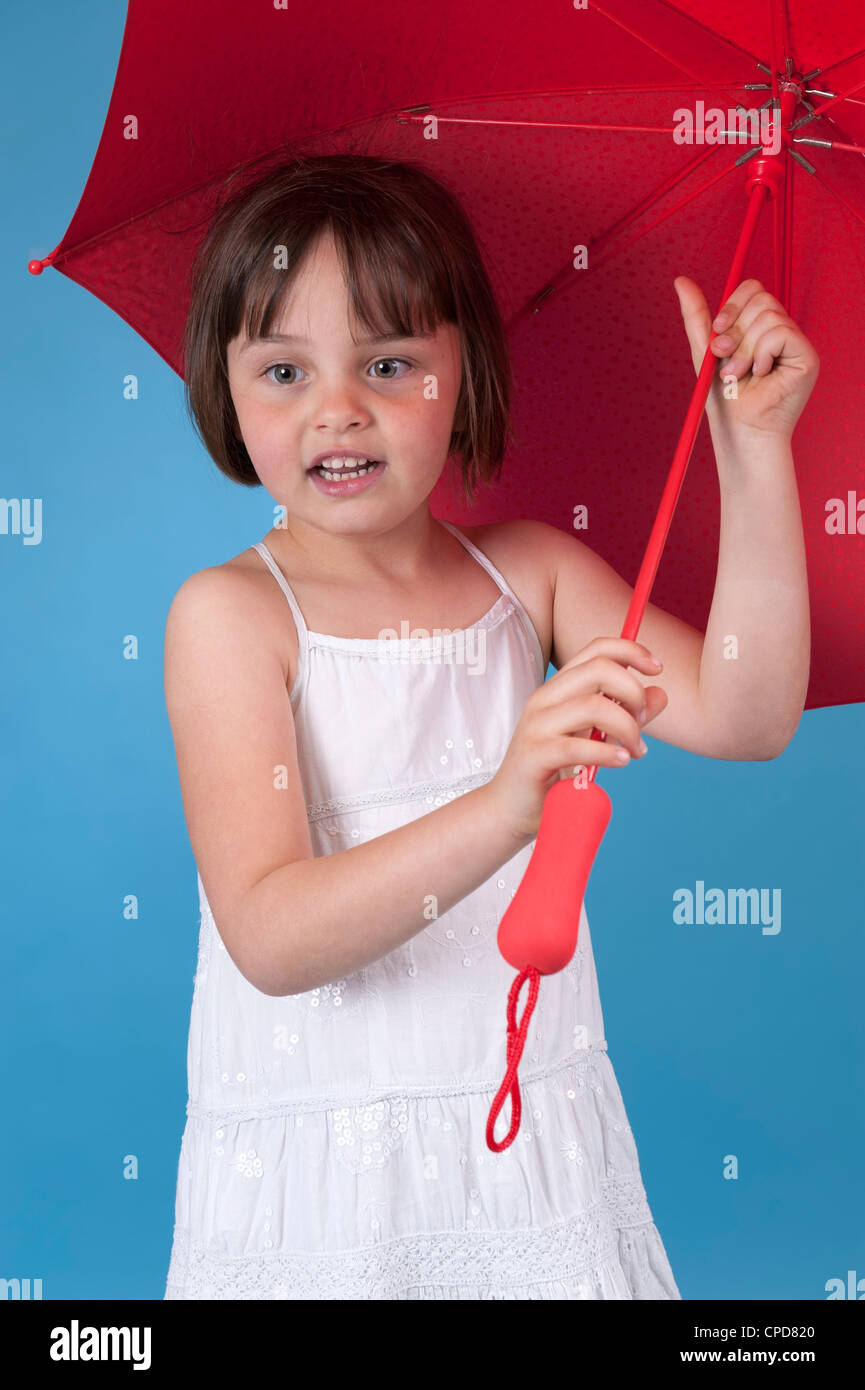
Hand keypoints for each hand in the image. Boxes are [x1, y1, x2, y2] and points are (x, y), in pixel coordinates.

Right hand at [486, 638, 667, 842]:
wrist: (511, 808)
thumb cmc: (553, 772)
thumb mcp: (594, 738)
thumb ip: (626, 715)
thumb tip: (660, 694)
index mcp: (559, 688)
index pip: (597, 649)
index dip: (632, 651)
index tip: (657, 668)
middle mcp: (546, 698)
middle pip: (599, 669)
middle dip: (634, 692)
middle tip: (642, 722)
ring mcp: (537, 724)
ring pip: (595, 706)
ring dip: (627, 728)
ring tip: (635, 751)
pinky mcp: (535, 754)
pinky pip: (578, 746)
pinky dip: (608, 753)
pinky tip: (620, 760)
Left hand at [674, 276, 819, 444]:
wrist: (738, 430)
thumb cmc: (724, 397)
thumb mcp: (705, 350)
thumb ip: (696, 316)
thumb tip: (680, 280)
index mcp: (760, 326)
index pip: (754, 289)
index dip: (733, 305)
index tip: (717, 334)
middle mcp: (782, 330)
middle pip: (761, 299)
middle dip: (735, 330)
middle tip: (725, 357)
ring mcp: (796, 343)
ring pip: (769, 316)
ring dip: (744, 348)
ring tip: (739, 373)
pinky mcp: (807, 357)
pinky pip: (781, 333)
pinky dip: (761, 353)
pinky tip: (761, 374)